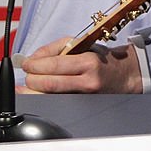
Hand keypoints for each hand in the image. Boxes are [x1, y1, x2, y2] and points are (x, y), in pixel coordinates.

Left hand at [18, 37, 142, 93]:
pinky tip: (37, 93)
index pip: (54, 65)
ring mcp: (84, 97)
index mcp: (89, 62)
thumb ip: (56, 48)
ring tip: (29, 84)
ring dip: (32, 91)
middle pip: (49, 84)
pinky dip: (43, 97)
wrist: (124, 76)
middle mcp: (87, 81)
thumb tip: (33, 59)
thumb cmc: (101, 58)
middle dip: (32, 79)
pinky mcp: (81, 107)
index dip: (35, 65)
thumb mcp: (83, 44)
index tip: (26, 63)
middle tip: (28, 73)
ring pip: (50, 97)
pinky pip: (56, 103)